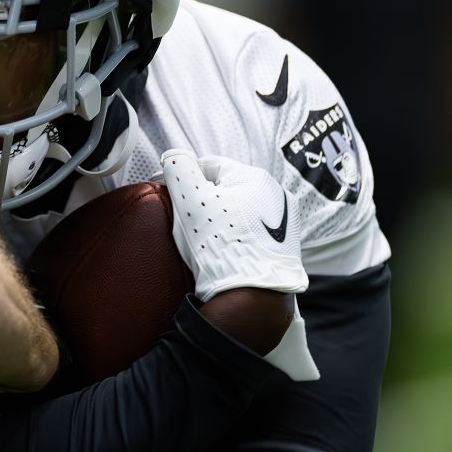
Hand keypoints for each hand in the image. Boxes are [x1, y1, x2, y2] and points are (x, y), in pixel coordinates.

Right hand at [158, 150, 317, 380]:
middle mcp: (277, 195)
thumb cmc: (219, 243)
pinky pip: (251, 233)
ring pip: (240, 211)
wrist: (250, 295)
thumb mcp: (189, 197)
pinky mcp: (285, 248)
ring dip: (220, 219)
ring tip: (204, 238)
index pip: (210, 165)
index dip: (184, 176)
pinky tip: (224, 250)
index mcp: (255, 177)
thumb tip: (174, 156)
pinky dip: (235, 237)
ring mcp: (285, 223)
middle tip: (185, 219)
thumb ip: (178, 166)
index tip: (166, 192)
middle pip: (226, 189)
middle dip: (203, 200)